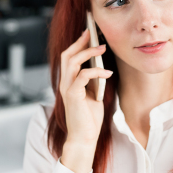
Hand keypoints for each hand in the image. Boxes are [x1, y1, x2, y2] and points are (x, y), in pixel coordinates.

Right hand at [59, 28, 112, 146]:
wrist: (84, 138)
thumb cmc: (89, 119)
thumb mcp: (93, 94)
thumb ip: (93, 81)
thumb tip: (101, 65)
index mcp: (69, 82)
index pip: (68, 58)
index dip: (77, 44)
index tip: (88, 33)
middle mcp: (65, 83)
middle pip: (67, 55)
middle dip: (79, 42)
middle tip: (92, 33)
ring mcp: (67, 89)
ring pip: (72, 62)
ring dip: (88, 53)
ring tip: (102, 48)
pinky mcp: (72, 96)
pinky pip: (82, 76)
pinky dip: (96, 72)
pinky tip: (107, 73)